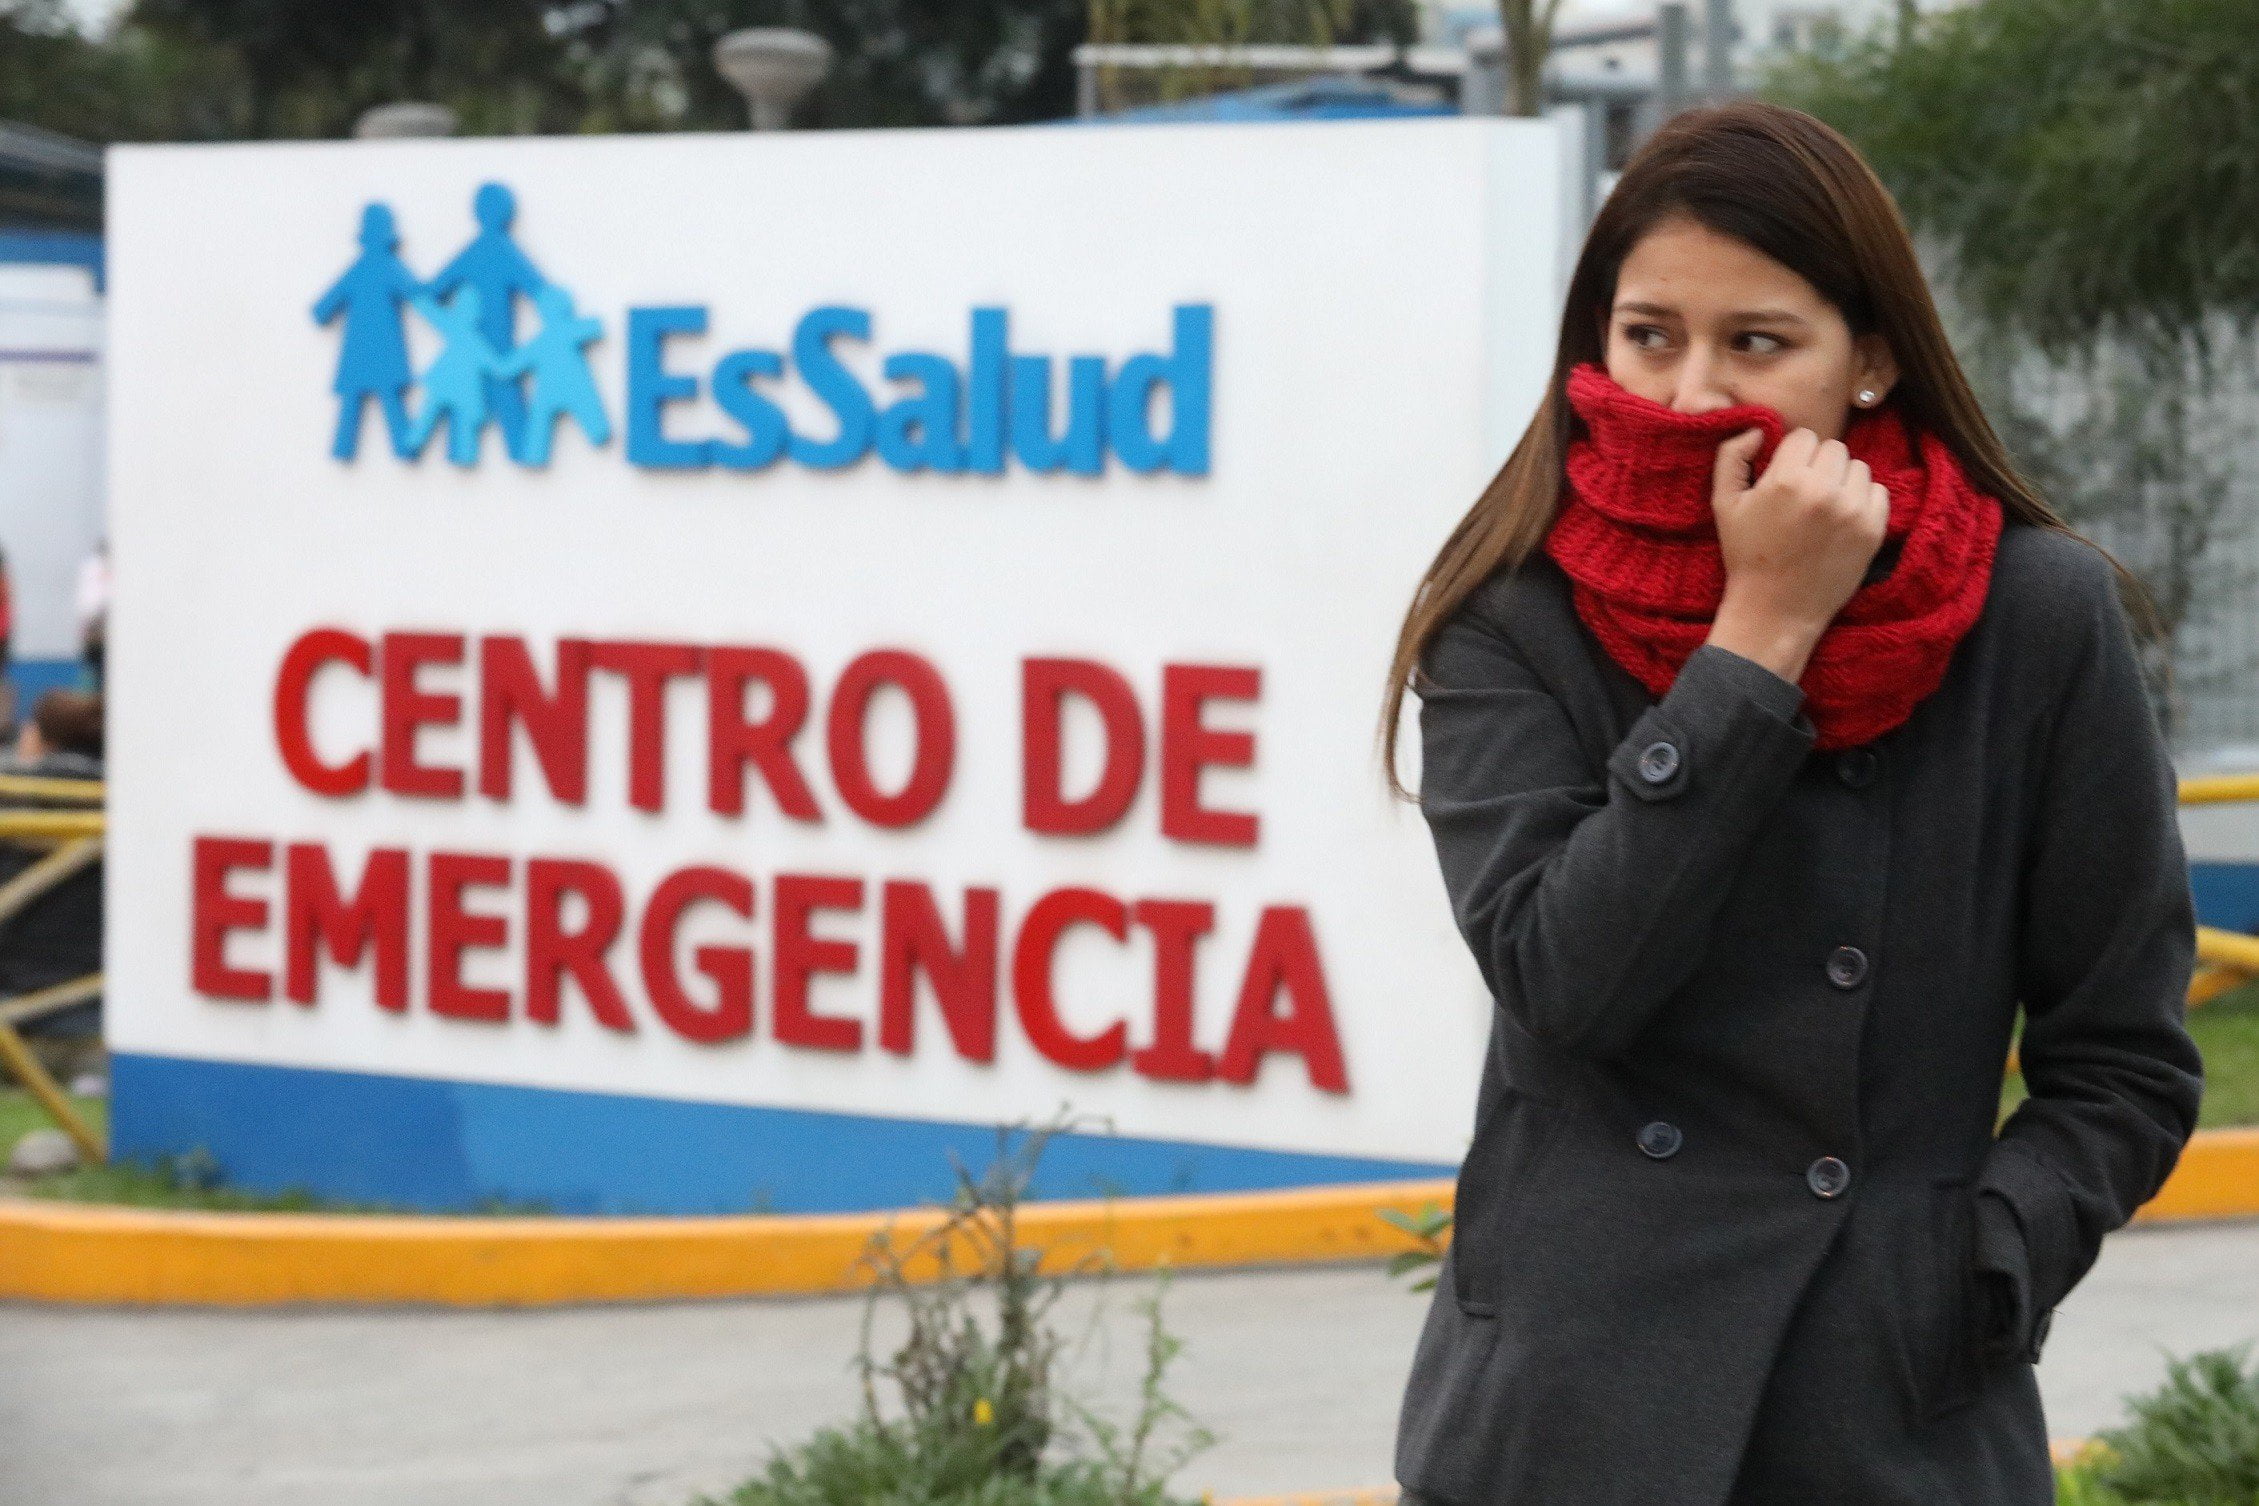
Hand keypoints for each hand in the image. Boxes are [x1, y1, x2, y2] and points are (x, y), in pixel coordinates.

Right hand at [1703, 426, 1890, 685]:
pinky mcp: (1873, 529)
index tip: (1784, 477)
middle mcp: (1825, 490)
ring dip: (1842, 480)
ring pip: (1858, 467)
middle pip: (1834, 448)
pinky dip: (1861, 500)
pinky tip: (1841, 519)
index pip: (1805, 437)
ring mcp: (1853, 510)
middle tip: (1803, 494)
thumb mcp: (1723, 504)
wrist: (1775, 610)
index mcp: (1787, 480)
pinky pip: (1878, 492)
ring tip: (1823, 506)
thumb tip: (1758, 429)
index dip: (1792, 455)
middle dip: (1818, 465)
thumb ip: (1731, 456)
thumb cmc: (1746, 556)